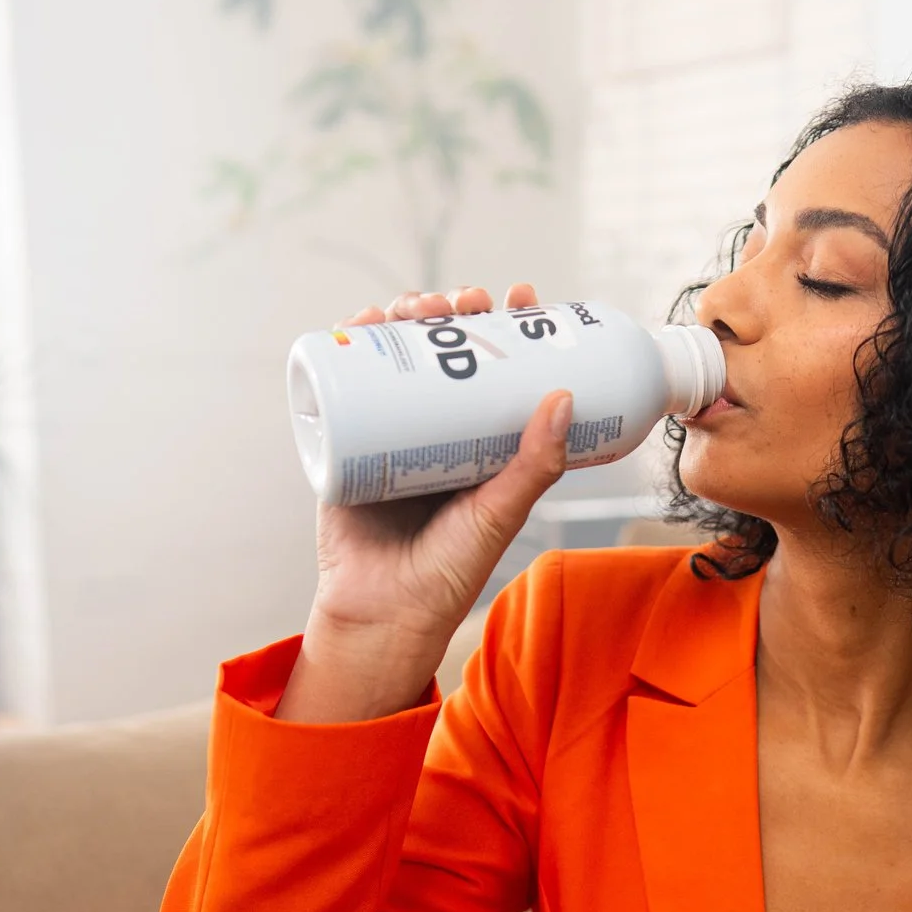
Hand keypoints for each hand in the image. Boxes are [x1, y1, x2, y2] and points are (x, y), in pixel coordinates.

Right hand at [277, 282, 567, 722]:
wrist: (382, 613)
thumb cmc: (449, 571)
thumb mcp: (500, 512)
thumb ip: (536, 464)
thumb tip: (566, 395)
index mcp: (481, 440)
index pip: (501, 368)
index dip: (509, 328)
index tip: (523, 298)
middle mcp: (437, 430)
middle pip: (446, 353)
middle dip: (453, 314)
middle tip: (465, 299)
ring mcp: (390, 432)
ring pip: (398, 360)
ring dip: (404, 318)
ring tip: (415, 304)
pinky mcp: (347, 442)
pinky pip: (345, 385)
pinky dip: (348, 345)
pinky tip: (359, 319)